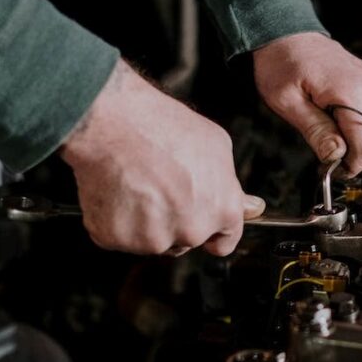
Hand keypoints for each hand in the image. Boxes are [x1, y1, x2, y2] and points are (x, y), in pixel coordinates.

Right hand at [61, 60, 264, 255]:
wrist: (108, 119)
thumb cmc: (160, 126)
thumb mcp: (215, 145)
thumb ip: (231, 185)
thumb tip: (252, 206)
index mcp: (222, 210)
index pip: (224, 242)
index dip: (212, 231)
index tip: (201, 222)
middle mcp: (192, 230)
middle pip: (186, 240)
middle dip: (176, 220)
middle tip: (159, 184)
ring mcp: (153, 239)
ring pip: (151, 240)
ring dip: (144, 221)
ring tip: (136, 182)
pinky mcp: (117, 238)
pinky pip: (119, 237)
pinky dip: (115, 220)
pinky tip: (116, 191)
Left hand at [253, 32, 361, 175]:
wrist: (285, 32)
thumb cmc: (282, 63)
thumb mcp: (287, 103)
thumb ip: (315, 131)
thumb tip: (335, 156)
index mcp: (349, 91)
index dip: (352, 164)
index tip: (333, 167)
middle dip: (361, 159)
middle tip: (335, 159)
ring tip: (334, 142)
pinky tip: (339, 129)